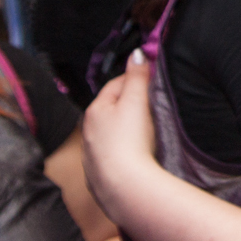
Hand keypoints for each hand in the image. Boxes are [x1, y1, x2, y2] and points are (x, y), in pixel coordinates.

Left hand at [81, 50, 158, 226]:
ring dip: (123, 132)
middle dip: (129, 107)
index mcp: (95, 110)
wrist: (125, 188)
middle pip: (111, 111)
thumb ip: (137, 76)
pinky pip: (111, 158)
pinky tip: (134, 159)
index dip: (135, 80)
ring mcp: (91, 156)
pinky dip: (122, 154)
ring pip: (109, 135)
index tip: (152, 82)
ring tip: (145, 135)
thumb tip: (137, 52)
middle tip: (151, 109)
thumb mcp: (136, 101)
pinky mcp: (98, 177)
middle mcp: (88, 131)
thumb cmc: (130, 141)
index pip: (115, 85)